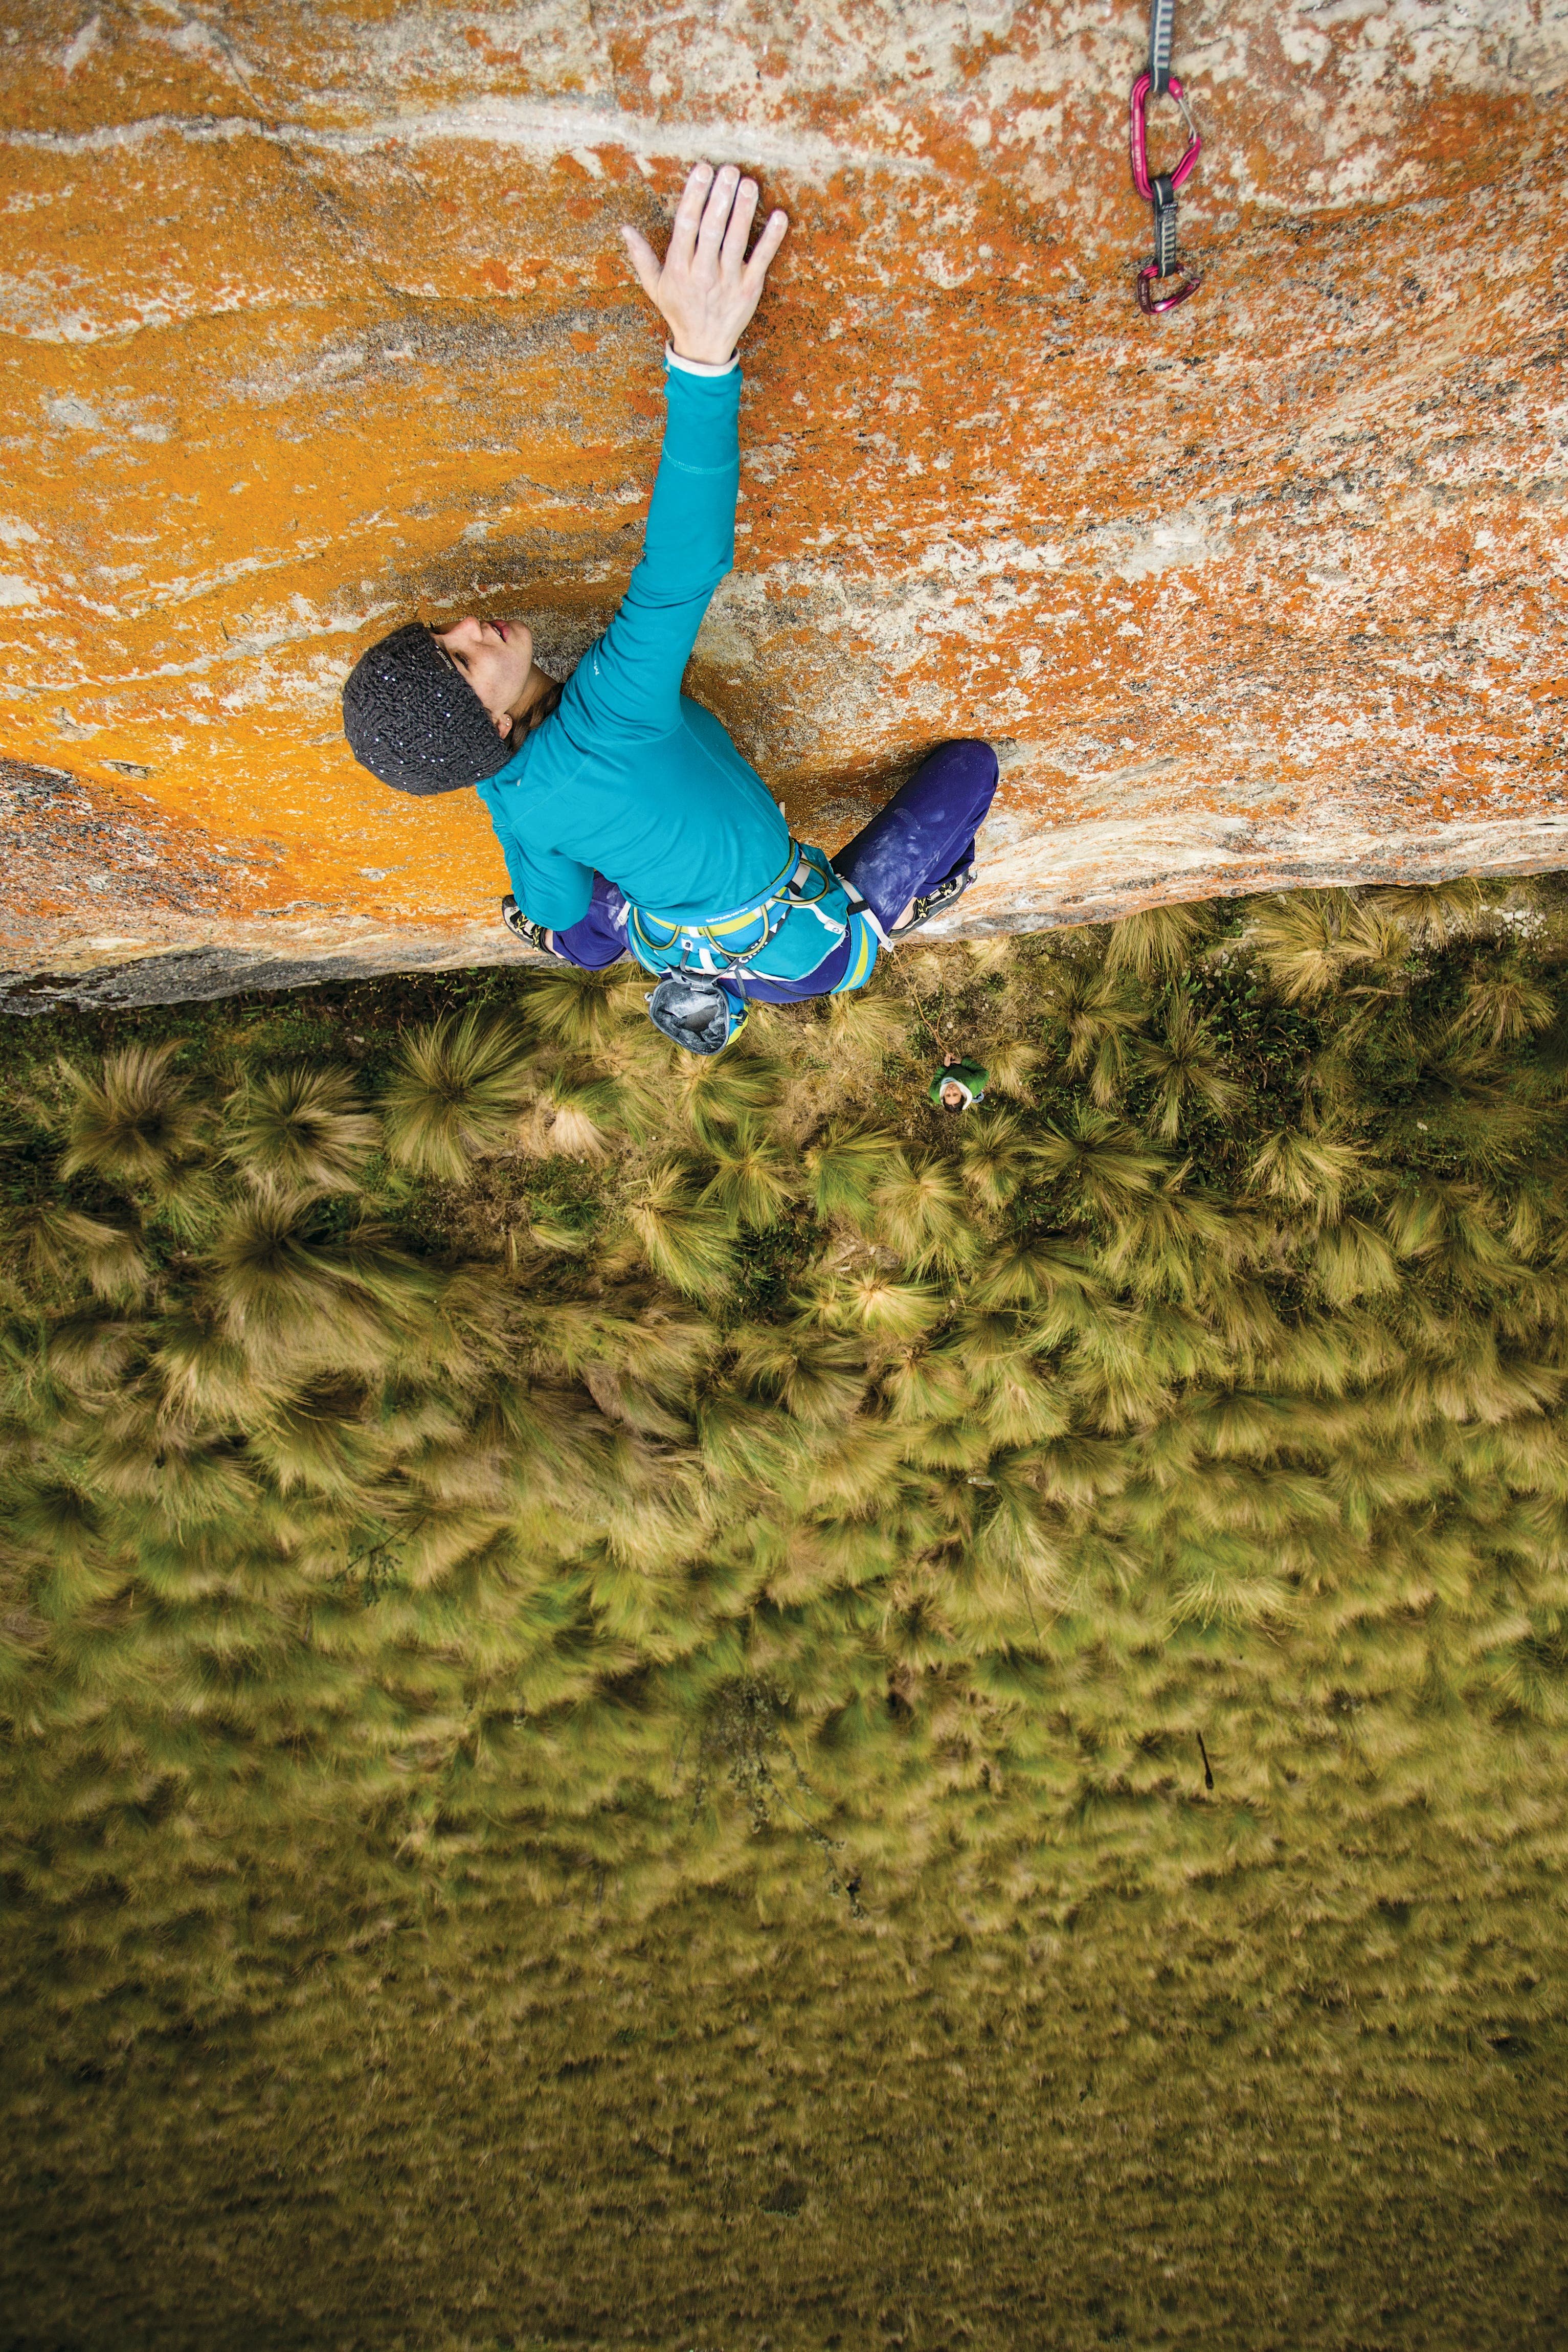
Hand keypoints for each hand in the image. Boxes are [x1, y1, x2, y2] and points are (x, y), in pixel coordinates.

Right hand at [621, 161, 787, 364]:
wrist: (704, 348)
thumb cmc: (679, 311)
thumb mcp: (655, 287)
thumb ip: (642, 256)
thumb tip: (624, 229)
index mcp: (679, 267)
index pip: (687, 224)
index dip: (695, 195)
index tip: (703, 170)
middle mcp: (703, 273)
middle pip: (712, 228)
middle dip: (720, 197)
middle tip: (728, 170)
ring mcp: (728, 281)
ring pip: (736, 240)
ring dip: (744, 210)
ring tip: (748, 184)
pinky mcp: (750, 289)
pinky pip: (762, 260)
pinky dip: (772, 238)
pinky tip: (779, 216)